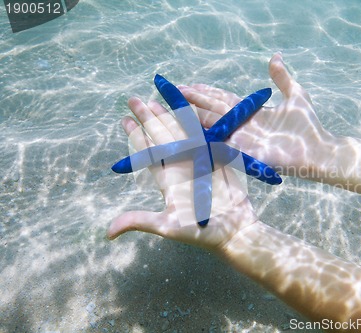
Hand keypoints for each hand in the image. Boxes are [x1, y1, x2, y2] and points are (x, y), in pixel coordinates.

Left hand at [108, 97, 257, 252]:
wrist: (234, 231)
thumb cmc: (201, 232)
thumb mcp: (167, 227)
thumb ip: (139, 221)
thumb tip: (108, 233)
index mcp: (167, 180)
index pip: (147, 153)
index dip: (136, 136)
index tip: (124, 119)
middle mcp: (180, 168)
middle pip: (161, 137)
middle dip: (148, 118)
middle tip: (135, 99)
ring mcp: (199, 163)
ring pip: (181, 134)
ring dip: (169, 117)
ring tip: (156, 100)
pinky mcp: (216, 161)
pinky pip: (204, 137)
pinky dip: (196, 123)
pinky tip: (188, 109)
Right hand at [178, 53, 327, 172]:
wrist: (317, 151)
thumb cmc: (308, 126)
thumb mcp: (296, 94)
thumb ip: (282, 77)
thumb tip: (275, 56)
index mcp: (252, 111)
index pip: (224, 98)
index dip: (207, 91)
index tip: (190, 83)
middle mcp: (242, 124)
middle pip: (212, 108)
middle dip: (193, 99)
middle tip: (174, 90)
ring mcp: (240, 138)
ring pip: (211, 123)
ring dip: (192, 114)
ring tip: (174, 104)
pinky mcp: (242, 152)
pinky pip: (218, 143)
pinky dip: (202, 137)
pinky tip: (186, 130)